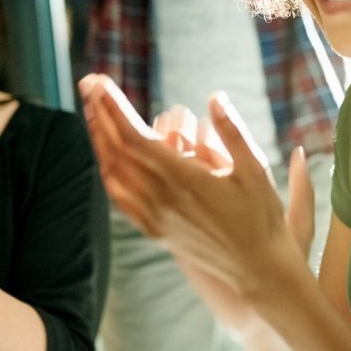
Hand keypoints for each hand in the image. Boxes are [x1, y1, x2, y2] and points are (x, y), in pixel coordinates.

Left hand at [79, 76, 312, 305]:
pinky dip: (108, 172)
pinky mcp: (156, 232)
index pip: (135, 136)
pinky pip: (121, 199)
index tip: (99, 81)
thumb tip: (214, 97)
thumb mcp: (255, 169)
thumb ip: (232, 131)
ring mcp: (155, 218)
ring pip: (113, 174)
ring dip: (99, 140)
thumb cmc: (262, 217)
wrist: (258, 269)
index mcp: (184, 179)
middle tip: (88, 83)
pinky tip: (106, 159)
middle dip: (100, 113)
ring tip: (93, 112)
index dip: (113, 106)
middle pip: (117, 150)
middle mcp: (162, 199)